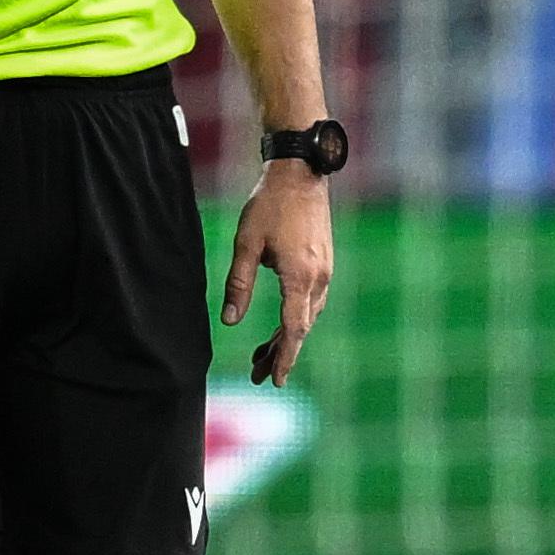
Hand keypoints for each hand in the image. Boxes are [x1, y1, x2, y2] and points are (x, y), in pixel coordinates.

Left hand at [225, 161, 333, 385]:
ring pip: (306, 316)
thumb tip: (229, 321)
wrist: (300, 175)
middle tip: (259, 376)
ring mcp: (326, 271)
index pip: (293, 328)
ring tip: (261, 357)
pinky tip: (278, 326)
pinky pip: (311, 301)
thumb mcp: (246, 245)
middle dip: (280, 353)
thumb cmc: (269, 205)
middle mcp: (320, 278)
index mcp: (301, 276)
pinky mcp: (324, 263)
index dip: (283, 355)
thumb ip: (238, 284)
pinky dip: (294, 317)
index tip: (275, 378)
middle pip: (301, 327)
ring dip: (286, 337)